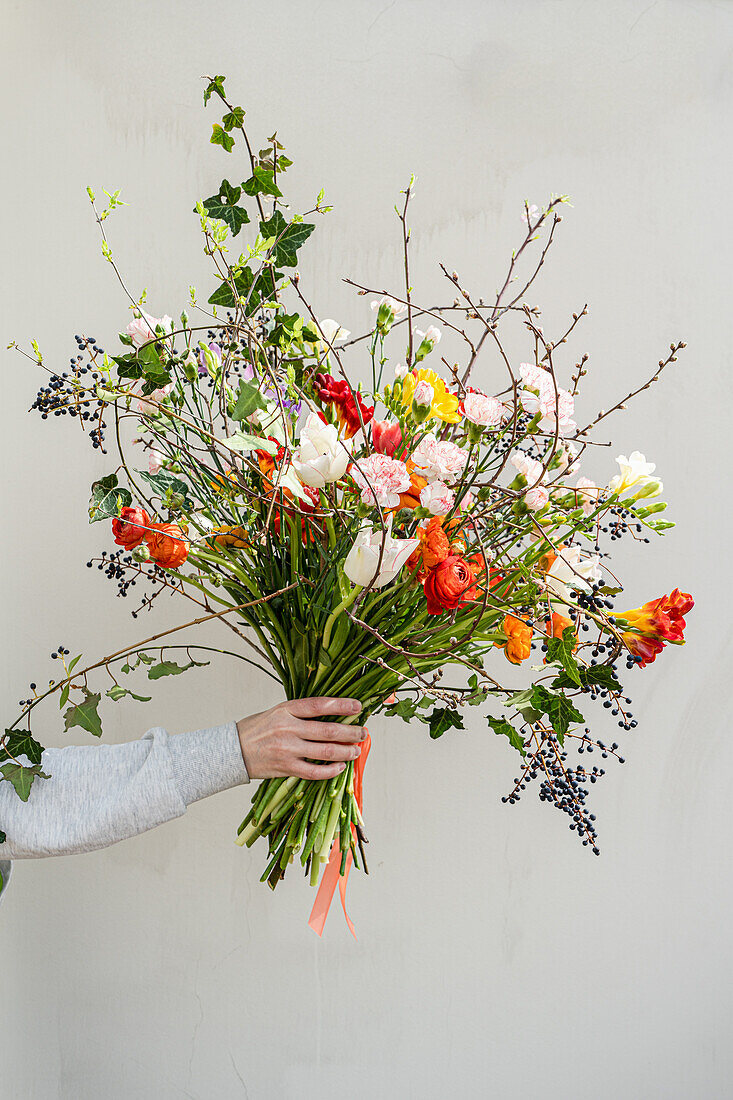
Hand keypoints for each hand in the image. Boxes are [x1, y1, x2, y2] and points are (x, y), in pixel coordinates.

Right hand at [236, 697, 366, 779]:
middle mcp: (288, 728)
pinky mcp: (286, 768)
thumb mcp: (277, 712)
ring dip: (346, 751)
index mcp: (286, 710)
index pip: (319, 705)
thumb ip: (301, 713)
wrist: (232, 751)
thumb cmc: (257, 729)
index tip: (358, 706)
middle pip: (328, 730)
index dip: (341, 705)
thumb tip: (332, 714)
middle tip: (363, 732)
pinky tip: (340, 767)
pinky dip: (330, 770)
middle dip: (350, 732)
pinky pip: (314, 771)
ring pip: (325, 751)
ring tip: (356, 750)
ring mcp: (287, 749)